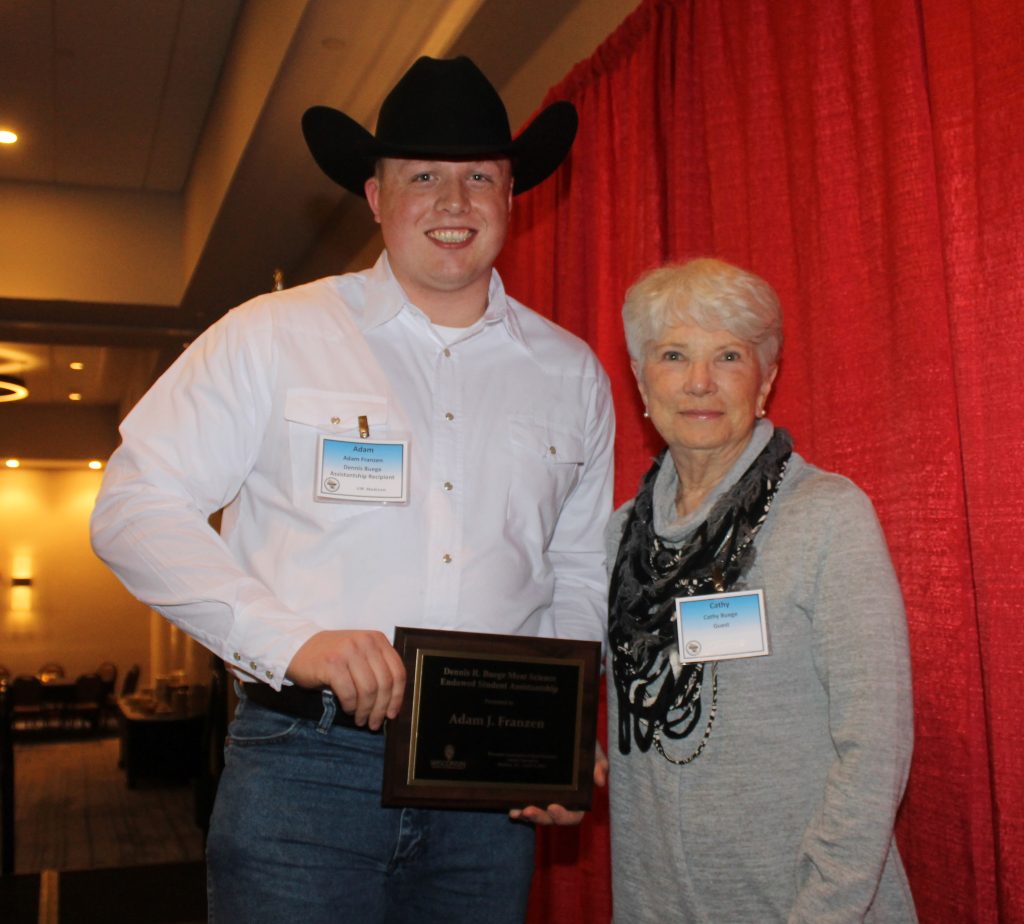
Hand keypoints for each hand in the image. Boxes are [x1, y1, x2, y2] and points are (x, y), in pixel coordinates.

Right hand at [286, 629, 405, 729]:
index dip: (397, 697)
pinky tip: (348, 709)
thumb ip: (377, 670)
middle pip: (385, 683)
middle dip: (381, 709)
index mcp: (377, 639)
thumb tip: (391, 704)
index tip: (392, 714)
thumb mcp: (360, 656)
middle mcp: (365, 642)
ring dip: (366, 710)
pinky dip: (351, 706)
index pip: (398, 672)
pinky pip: (349, 692)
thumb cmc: (332, 657)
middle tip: (374, 723)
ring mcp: (348, 651)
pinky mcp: (332, 663)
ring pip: (368, 690)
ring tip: (361, 720)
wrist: (298, 648)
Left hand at [508, 740, 608, 825]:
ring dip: (527, 815)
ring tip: (517, 811)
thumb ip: (599, 762)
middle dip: (540, 817)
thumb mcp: (593, 749)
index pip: (572, 815)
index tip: (553, 807)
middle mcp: (560, 801)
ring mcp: (544, 797)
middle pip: (550, 818)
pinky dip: (518, 808)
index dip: (563, 816)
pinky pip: (524, 803)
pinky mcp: (531, 790)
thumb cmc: (581, 743)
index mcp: (576, 798)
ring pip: (536, 814)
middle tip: (529, 810)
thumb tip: (599, 781)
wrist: (565, 726)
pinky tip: (512, 808)